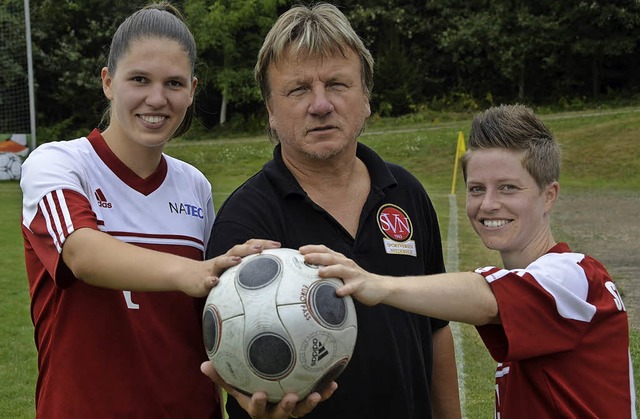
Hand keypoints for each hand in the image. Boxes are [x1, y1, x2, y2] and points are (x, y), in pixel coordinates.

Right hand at [183, 239, 280, 297]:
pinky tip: (215, 281)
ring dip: (229, 260)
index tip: (278, 245)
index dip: (263, 243)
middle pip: (237, 250)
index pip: (249, 246)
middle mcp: (224, 260)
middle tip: (262, 248)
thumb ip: (248, 270)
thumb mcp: (233, 271)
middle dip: (249, 248)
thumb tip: (273, 274)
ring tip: (238, 260)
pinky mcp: (202, 280)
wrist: (188, 276)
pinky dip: (210, 280)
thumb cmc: (216, 274)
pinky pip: (206, 280)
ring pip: (221, 261)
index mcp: (233, 257)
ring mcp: (212, 269)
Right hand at [200, 361, 335, 417]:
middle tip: (291, 397)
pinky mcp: (303, 402)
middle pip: (281, 413)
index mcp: (257, 406)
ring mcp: (290, 409)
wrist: (266, 399)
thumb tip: (203, 364)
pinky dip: (324, 392)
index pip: (255, 408)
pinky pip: (315, 397)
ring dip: (309, 403)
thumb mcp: (235, 384)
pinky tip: (333, 383)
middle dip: (286, 407)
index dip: (257, 403)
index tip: (259, 394)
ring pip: (300, 410)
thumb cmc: (248, 388)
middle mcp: (274, 411)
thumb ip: (222, 376)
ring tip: (316, 394)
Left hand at [299, 244, 386, 305]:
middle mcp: (346, 264)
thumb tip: (307, 271)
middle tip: (305, 258)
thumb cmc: (355, 280)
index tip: (300, 250)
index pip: (325, 250)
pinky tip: (338, 292)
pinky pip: (352, 287)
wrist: (378, 287)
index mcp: (340, 260)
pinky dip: (345, 289)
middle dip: (317, 257)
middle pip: (330, 258)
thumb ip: (328, 270)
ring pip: (340, 269)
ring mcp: (353, 274)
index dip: (313, 249)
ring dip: (330, 270)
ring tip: (319, 273)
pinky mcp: (359, 285)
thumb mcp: (341, 272)